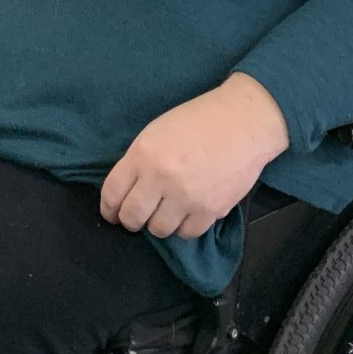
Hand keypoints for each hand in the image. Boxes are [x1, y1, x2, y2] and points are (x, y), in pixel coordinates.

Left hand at [100, 74, 290, 238]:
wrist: (243, 122)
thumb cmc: (199, 120)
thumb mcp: (157, 132)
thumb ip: (139, 161)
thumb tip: (127, 190)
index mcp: (143, 154)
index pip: (112, 194)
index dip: (109, 209)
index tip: (112, 213)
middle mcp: (161, 178)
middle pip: (132, 217)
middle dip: (131, 219)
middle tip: (139, 215)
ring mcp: (186, 197)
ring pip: (158, 229)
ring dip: (159, 222)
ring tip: (167, 210)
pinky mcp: (210, 210)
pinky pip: (187, 233)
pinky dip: (184, 225)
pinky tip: (188, 211)